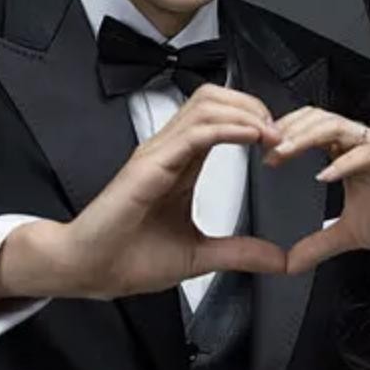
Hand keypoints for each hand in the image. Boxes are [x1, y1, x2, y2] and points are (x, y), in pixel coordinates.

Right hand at [0, 85, 287, 298]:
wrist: (88, 270)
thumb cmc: (127, 258)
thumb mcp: (199, 256)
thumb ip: (240, 253)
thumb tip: (278, 260)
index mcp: (180, 164)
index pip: (220, 117)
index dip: (254, 119)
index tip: (280, 143)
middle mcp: (169, 150)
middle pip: (214, 99)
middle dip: (253, 105)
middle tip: (281, 132)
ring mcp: (157, 153)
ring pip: (206, 105)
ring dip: (245, 113)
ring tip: (272, 133)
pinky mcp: (149, 165)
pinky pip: (194, 132)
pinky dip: (228, 128)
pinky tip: (252, 137)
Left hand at [264, 106, 369, 274]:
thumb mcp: (349, 234)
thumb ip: (319, 243)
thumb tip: (289, 264)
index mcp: (347, 152)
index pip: (310, 128)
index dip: (284, 136)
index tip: (263, 155)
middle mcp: (362, 143)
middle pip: (319, 119)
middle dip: (289, 131)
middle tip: (267, 150)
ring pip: (339, 127)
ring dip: (308, 137)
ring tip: (285, 152)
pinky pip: (369, 152)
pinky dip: (344, 161)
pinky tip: (324, 175)